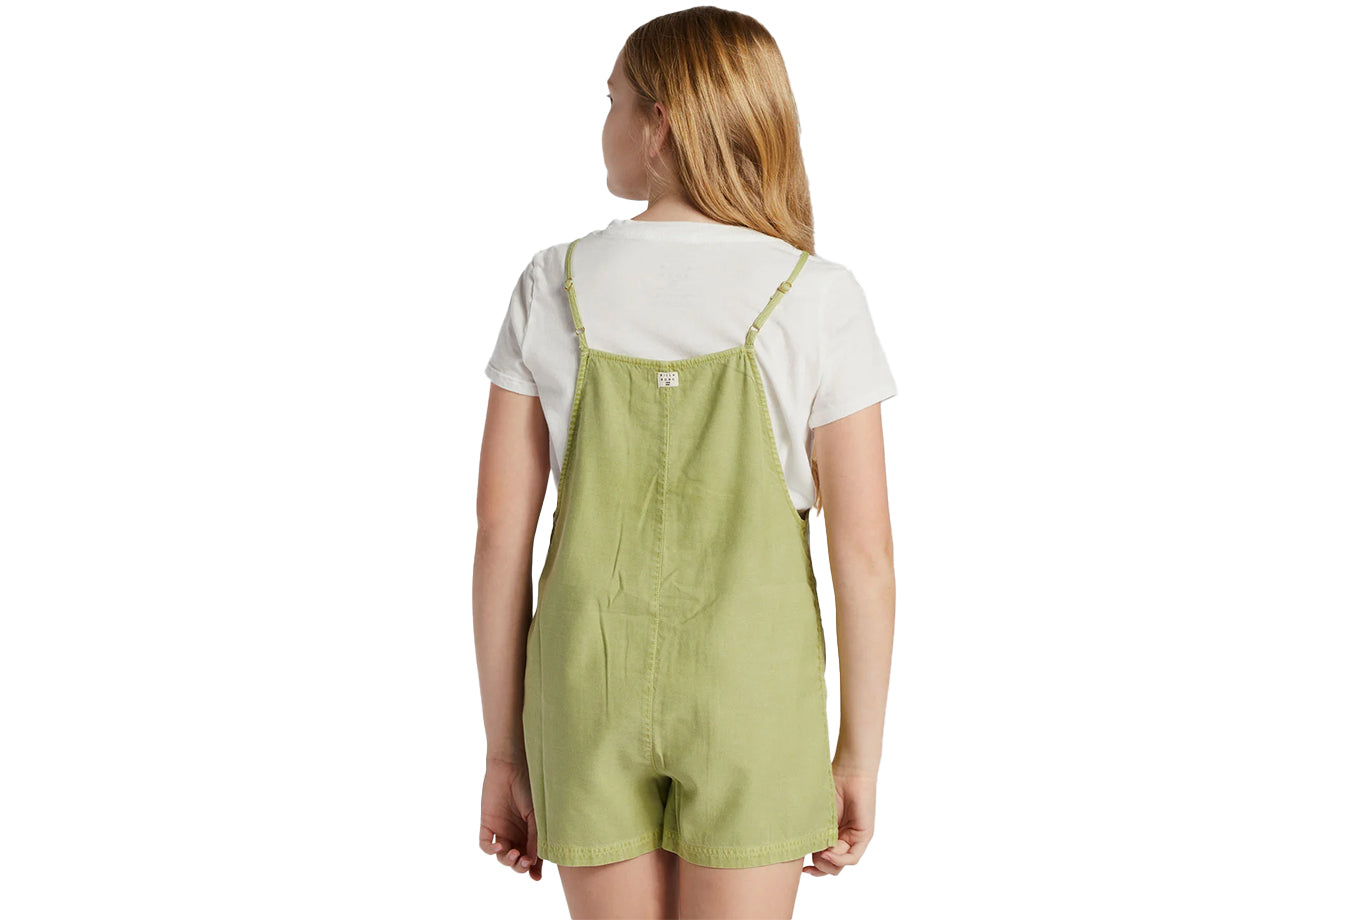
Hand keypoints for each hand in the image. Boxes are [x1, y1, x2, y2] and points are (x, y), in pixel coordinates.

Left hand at [479, 755, 542, 880]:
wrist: (511, 766)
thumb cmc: (529, 787)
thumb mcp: (537, 815)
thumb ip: (536, 838)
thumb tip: (535, 861)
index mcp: (531, 832)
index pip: (532, 856)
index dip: (534, 869)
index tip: (536, 877)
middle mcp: (516, 833)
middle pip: (516, 861)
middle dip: (520, 866)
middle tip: (524, 862)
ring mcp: (501, 830)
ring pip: (501, 856)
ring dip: (507, 860)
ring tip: (513, 854)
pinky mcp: (487, 824)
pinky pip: (485, 845)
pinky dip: (491, 849)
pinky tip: (500, 846)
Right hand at [804, 764, 875, 875]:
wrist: (848, 772)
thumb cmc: (829, 786)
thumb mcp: (816, 817)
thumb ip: (812, 836)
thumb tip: (804, 856)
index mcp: (830, 834)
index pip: (824, 861)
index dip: (814, 868)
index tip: (801, 868)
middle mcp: (843, 838)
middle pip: (832, 867)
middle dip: (820, 866)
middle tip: (811, 859)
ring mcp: (854, 838)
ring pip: (841, 864)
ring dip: (828, 862)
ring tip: (821, 851)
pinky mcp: (864, 836)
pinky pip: (852, 857)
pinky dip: (839, 859)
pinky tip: (828, 851)